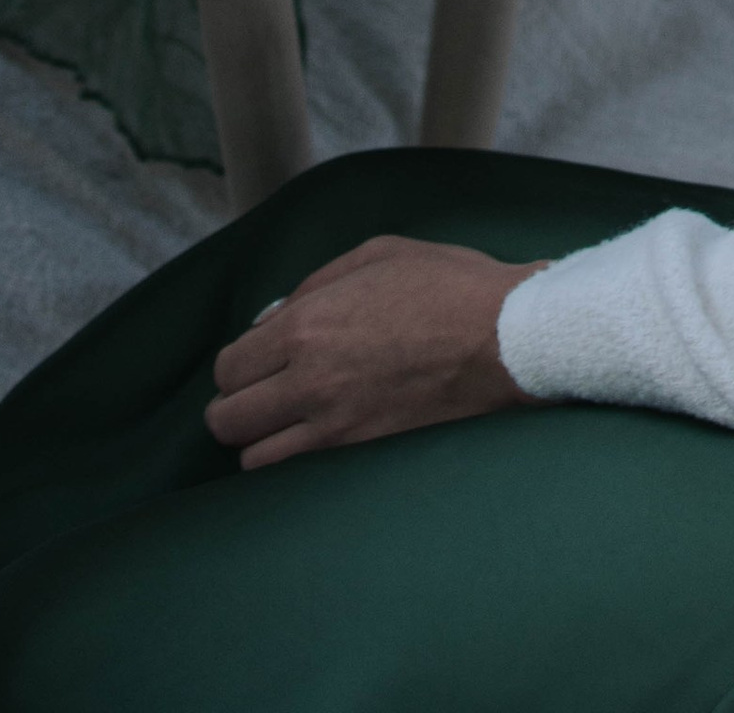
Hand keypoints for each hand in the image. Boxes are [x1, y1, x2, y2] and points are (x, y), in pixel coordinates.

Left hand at [205, 235, 545, 469]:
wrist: (507, 338)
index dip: (236, 366)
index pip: (229, 368)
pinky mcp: (364, 457)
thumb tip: (271, 321)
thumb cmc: (447, 286)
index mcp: (307, 325)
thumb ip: (314, 285)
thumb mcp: (377, 255)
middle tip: (261, 395)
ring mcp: (337, 427)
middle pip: (227, 420)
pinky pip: (300, 478)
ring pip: (255, 459)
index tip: (256, 363)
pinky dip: (295, 465)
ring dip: (263, 441)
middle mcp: (310, 382)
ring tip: (287, 424)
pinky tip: (315, 443)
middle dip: (235, 407)